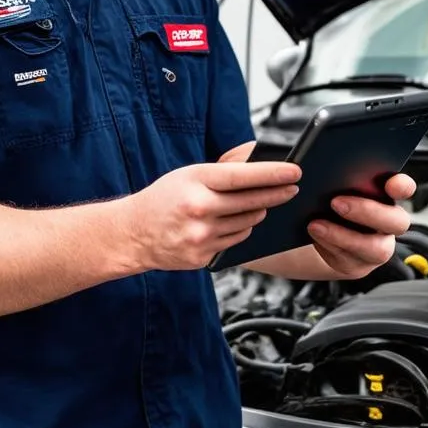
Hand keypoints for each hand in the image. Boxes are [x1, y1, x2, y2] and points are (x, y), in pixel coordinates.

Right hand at [124, 150, 300, 271]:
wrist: (132, 233)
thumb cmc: (164, 198)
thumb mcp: (188, 175)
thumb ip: (221, 173)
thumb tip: (260, 170)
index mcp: (195, 182)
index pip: (242, 176)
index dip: (273, 173)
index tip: (295, 170)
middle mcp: (199, 209)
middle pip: (252, 201)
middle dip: (278, 193)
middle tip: (294, 187)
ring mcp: (201, 236)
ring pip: (248, 222)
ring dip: (258, 213)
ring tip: (258, 205)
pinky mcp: (202, 256)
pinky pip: (236, 240)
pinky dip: (240, 230)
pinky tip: (233, 222)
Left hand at [307, 174, 415, 278]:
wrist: (316, 227)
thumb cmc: (328, 196)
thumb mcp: (335, 183)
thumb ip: (343, 174)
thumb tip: (329, 165)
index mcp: (387, 195)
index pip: (404, 188)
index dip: (402, 186)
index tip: (391, 184)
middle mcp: (388, 222)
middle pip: (397, 222)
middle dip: (367, 212)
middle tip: (335, 202)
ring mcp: (378, 246)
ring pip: (375, 249)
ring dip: (343, 237)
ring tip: (315, 224)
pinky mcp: (359, 265)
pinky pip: (350, 261)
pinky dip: (329, 248)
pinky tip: (315, 235)